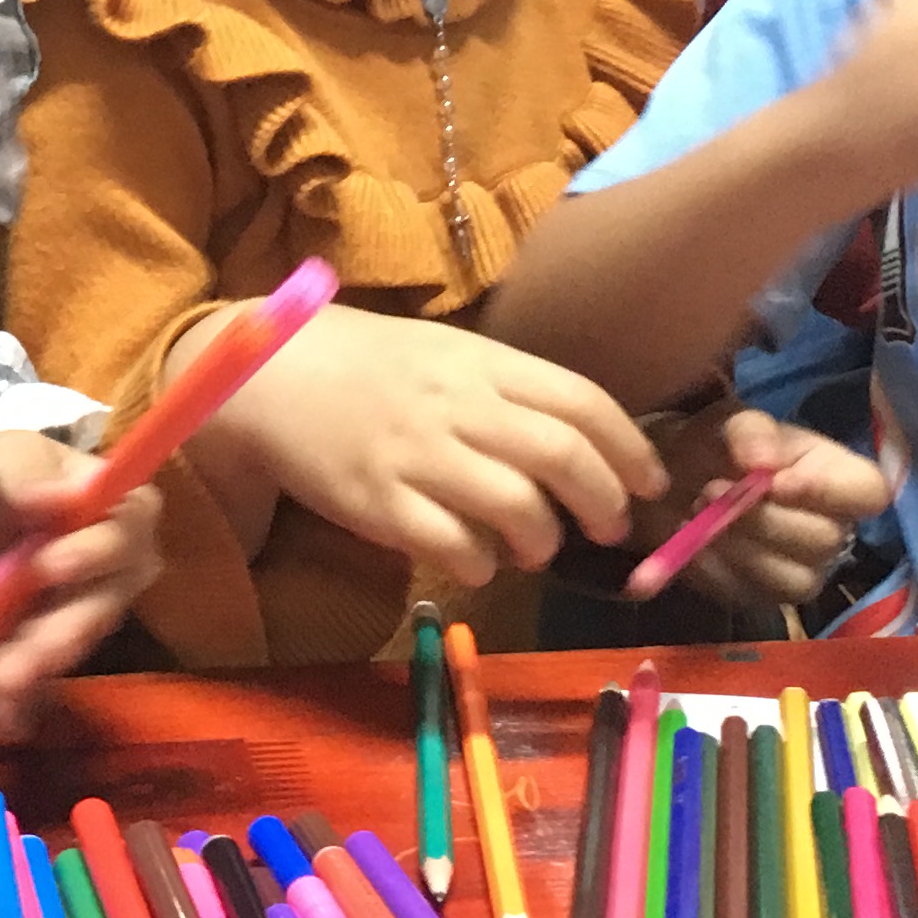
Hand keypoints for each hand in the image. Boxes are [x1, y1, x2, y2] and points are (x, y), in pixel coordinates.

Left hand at [0, 431, 163, 736]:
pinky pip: (41, 682)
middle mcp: (121, 566)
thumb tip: (53, 500)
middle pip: (104, 602)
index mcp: (119, 506)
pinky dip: (16, 703)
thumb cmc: (0, 476)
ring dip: (34, 670)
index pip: (129, 527)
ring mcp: (89, 613)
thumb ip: (23, 471)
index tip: (49, 566)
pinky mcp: (53, 649)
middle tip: (24, 654)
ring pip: (70, 645)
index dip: (95, 551)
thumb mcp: (1, 456)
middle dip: (61, 631)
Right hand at [191, 303, 660, 592]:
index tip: (649, 482)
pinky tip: (480, 563)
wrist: (268, 373)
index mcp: (480, 361)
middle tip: (610, 526)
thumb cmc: (368, 364)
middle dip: (603, 499)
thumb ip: (508, 390)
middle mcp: (456, 404)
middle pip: (561, 455)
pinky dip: (482, 564)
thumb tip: (581, 442)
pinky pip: (453, 545)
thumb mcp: (446, 353)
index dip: (629, 447)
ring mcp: (416, 454)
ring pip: (515, 505)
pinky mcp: (377, 502)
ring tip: (537, 547)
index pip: (579, 400)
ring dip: (544, 538)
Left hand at [636, 406, 888, 614]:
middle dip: (762, 516)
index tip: (775, 480)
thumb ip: (752, 431)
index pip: (871, 493)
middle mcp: (834, 530)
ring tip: (698, 509)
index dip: (827, 490)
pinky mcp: (762, 599)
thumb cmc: (722, 444)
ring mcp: (803, 572)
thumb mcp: (732, 420)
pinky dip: (709, 565)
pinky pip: (745, 594)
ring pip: (789, 579)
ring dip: (735, 543)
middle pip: (823, 539)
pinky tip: (689, 535)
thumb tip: (762, 462)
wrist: (677, 476)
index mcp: (839, 476)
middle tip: (711, 488)